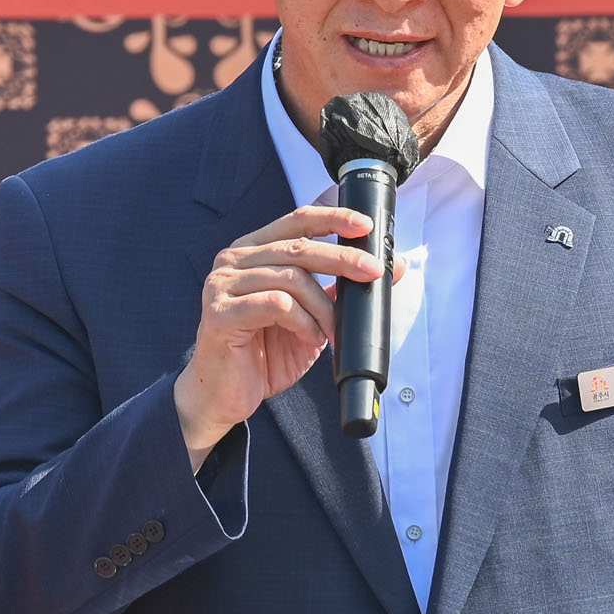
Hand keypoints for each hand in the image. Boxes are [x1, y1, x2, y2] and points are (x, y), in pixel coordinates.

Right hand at [173, 204, 402, 470]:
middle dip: (342, 259)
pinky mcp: (221, 313)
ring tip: (334, 330)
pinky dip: (302, 321)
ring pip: (290, 278)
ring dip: (322, 306)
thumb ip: (339, 289)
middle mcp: (234, 260)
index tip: (366, 226)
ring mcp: (223, 285)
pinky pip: (276, 304)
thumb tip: (392, 267)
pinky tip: (309, 337)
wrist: (225, 395)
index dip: (333, 219)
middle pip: (298, 247)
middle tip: (373, 273)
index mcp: (254, 251)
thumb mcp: (311, 317)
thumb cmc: (265, 354)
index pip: (297, 221)